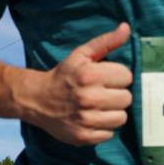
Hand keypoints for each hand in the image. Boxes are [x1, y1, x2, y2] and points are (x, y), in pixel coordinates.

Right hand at [26, 22, 132, 145]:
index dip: (117, 77)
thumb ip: (105, 42)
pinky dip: (103, 128)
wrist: (36, 100)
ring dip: (112, 113)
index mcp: (90, 75)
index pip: (127, 77)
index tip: (105, 79)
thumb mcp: (81, 55)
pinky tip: (91, 120)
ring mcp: (86, 119)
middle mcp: (88, 98)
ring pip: (121, 118)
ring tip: (98, 108)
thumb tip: (126, 28)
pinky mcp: (83, 136)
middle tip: (101, 94)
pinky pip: (109, 134)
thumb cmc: (62, 76)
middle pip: (126, 98)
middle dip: (116, 95)